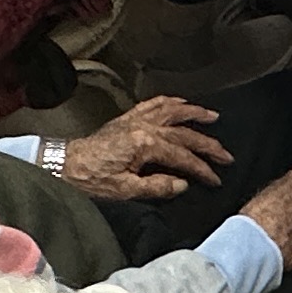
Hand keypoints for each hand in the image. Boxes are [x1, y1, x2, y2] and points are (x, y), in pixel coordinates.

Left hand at [60, 96, 230, 200]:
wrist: (65, 165)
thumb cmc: (92, 179)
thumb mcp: (125, 190)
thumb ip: (157, 186)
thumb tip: (182, 184)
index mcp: (145, 144)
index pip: (183, 156)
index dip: (202, 169)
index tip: (215, 179)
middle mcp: (144, 127)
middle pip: (184, 133)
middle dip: (208, 145)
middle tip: (226, 155)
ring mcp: (136, 119)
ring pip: (172, 111)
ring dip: (194, 113)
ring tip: (212, 116)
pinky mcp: (127, 119)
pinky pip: (153, 104)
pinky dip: (169, 102)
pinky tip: (180, 102)